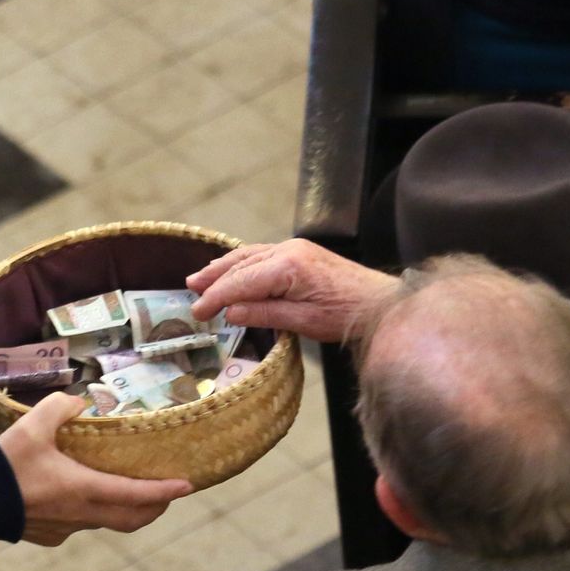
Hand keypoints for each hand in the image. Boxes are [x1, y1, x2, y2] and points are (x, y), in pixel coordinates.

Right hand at [0, 393, 192, 545]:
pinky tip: (82, 495)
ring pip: (106, 522)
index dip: (164, 491)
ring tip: (128, 490)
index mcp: (84, 489)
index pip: (135, 494)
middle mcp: (81, 514)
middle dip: (154, 506)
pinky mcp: (49, 535)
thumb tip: (77, 403)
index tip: (187, 486)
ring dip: (123, 509)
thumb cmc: (5, 465)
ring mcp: (65, 528)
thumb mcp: (32, 426)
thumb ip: (59, 407)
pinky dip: (92, 511)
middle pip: (131, 518)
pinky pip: (80, 524)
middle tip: (167, 492)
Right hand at [187, 238, 399, 341]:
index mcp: (288, 267)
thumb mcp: (303, 322)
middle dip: (214, 278)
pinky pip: (262, 255)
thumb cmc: (345, 315)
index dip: (216, 297)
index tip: (198, 311)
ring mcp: (295, 248)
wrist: (379, 303)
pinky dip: (242, 263)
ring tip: (201, 278)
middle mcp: (288, 250)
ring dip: (224, 267)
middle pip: (241, 263)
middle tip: (190, 290)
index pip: (241, 281)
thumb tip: (230, 313)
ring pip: (249, 255)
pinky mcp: (301, 253)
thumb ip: (264, 314)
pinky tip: (232, 269)